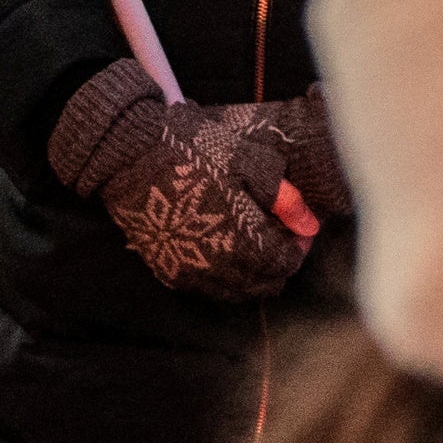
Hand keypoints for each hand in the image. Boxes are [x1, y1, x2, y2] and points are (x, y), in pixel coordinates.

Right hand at [47, 61, 324, 298]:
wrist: (130, 155)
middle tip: (277, 231)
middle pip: (263, 284)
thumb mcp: (251, 163)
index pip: (286, 264)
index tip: (298, 226)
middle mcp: (218, 267)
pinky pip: (205, 286)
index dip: (298, 245)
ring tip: (251, 238)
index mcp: (244, 243)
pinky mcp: (167, 269)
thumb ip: (286, 200)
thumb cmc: (196, 152)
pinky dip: (221, 274)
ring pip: (234, 290)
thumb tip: (311, 225)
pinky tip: (222, 246)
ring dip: (250, 271)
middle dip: (277, 261)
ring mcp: (189, 272)